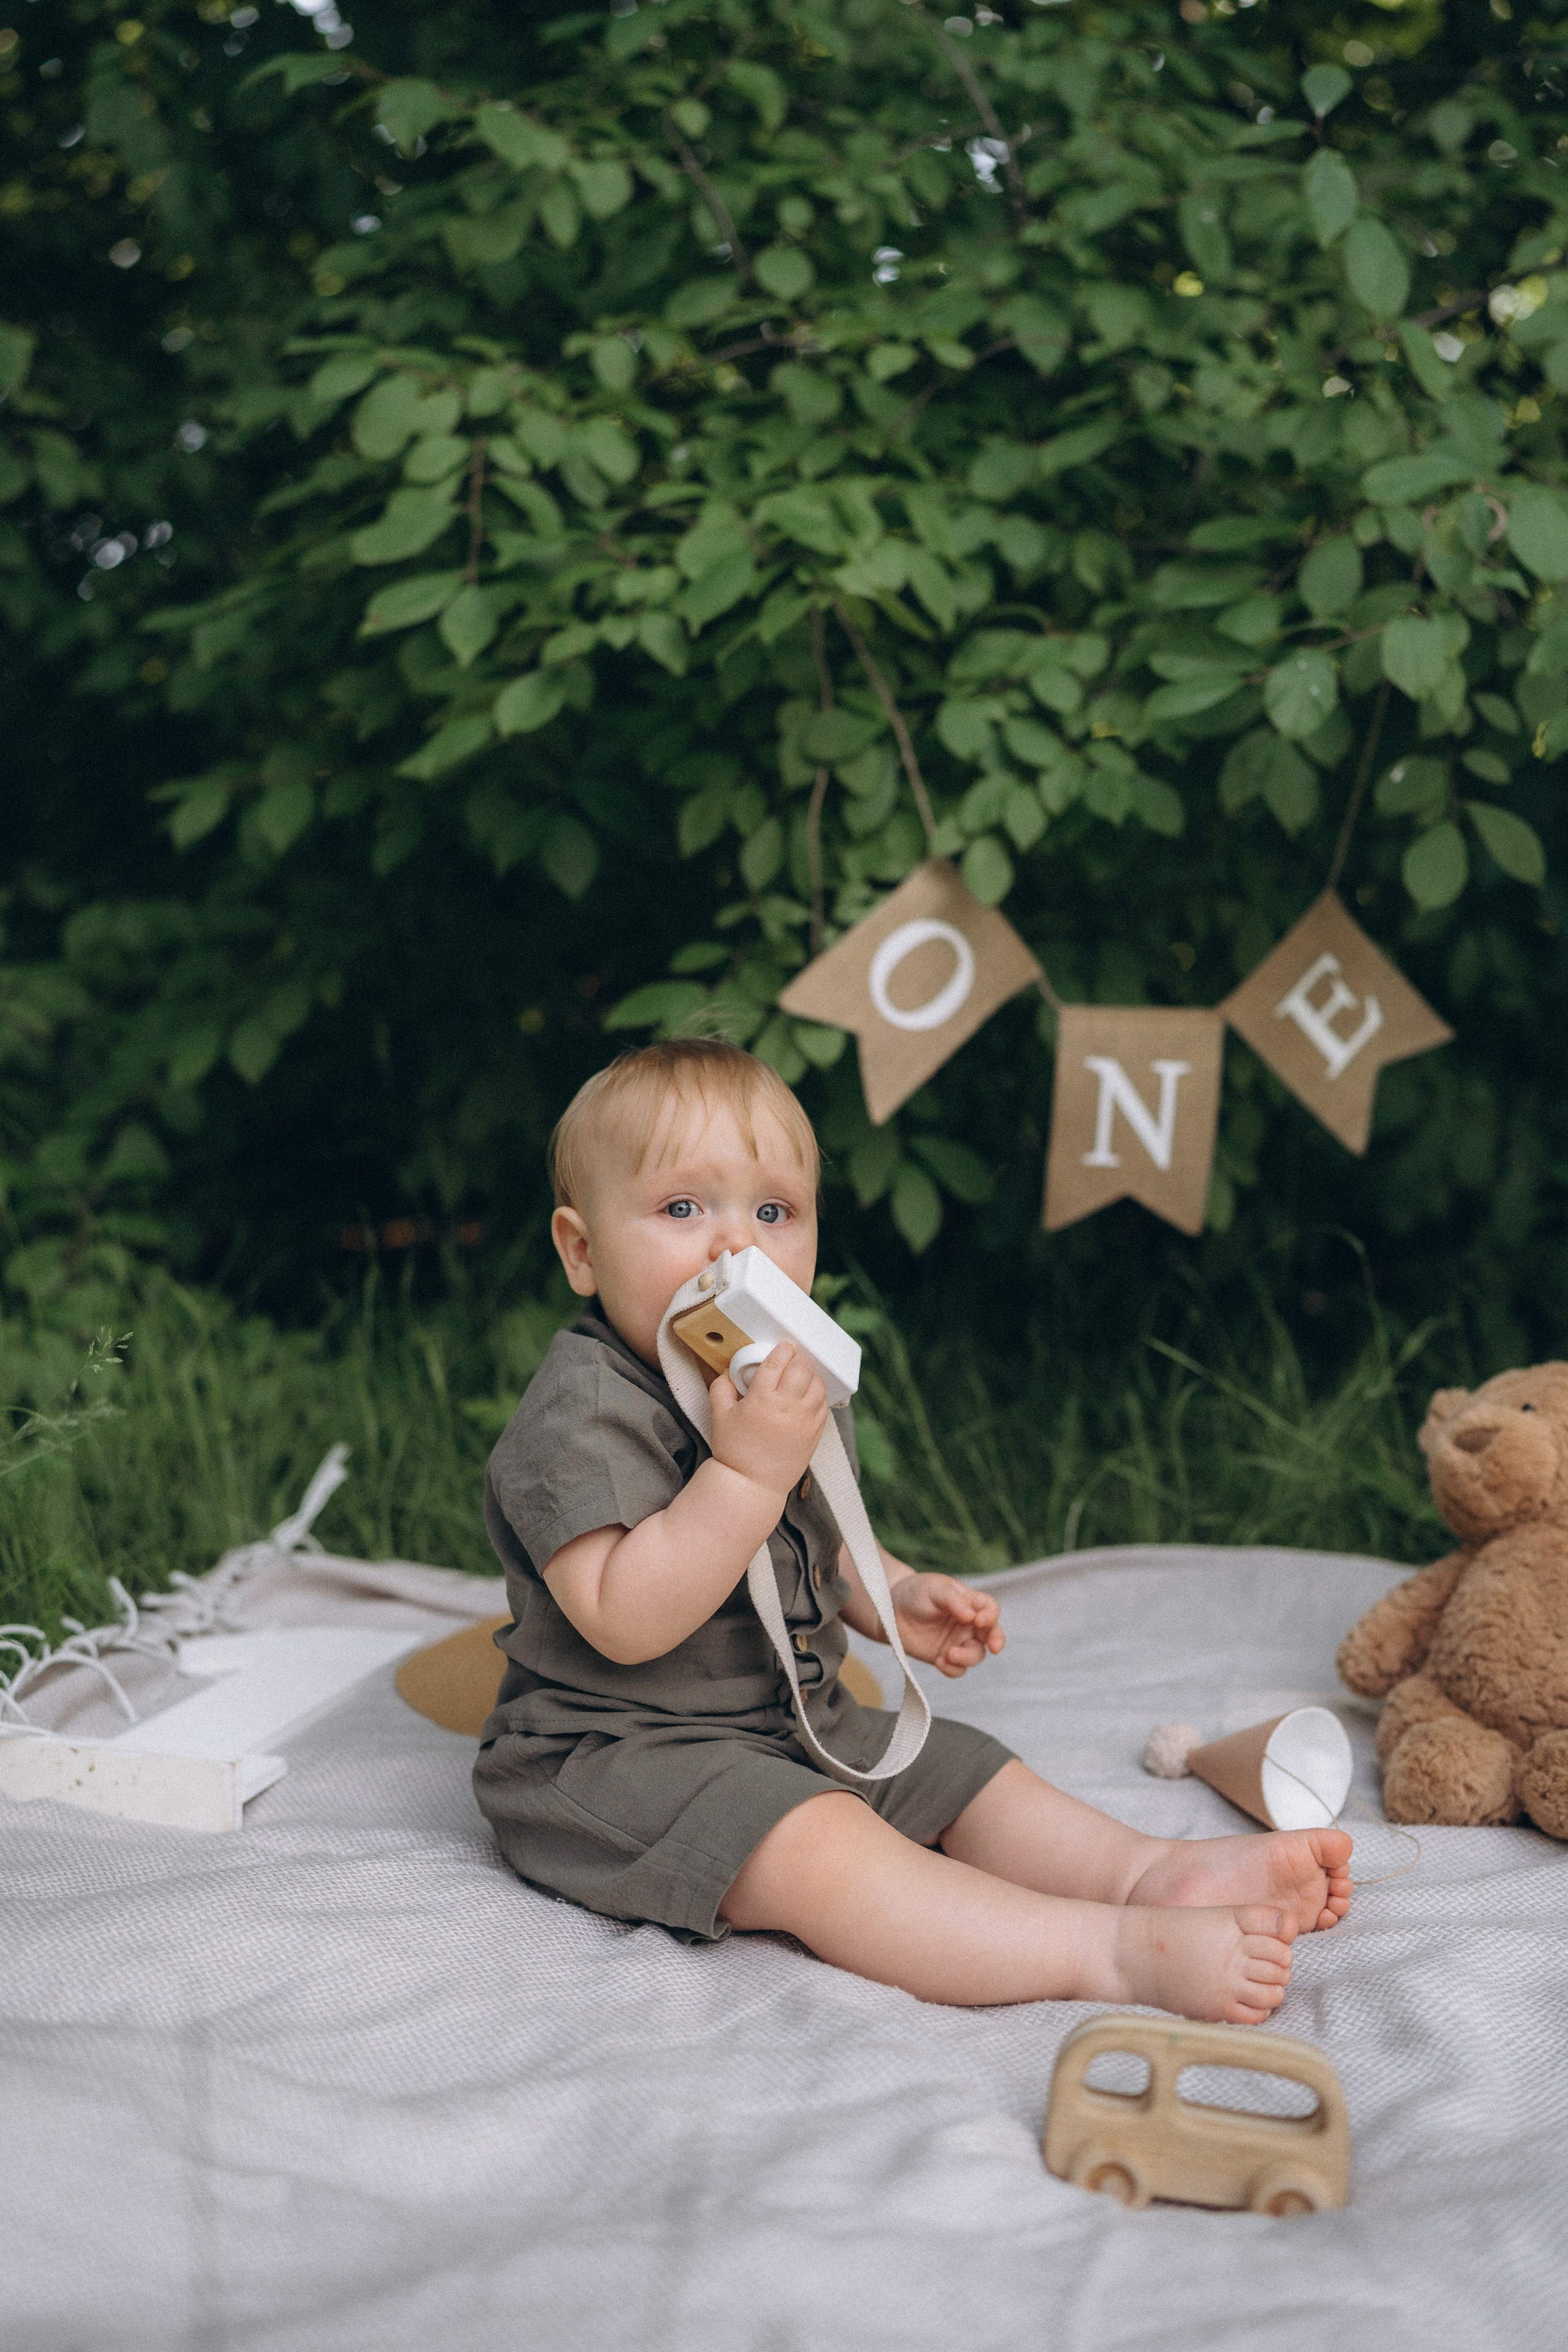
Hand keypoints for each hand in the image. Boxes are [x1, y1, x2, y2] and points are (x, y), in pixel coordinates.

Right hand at [709, 1342, 827, 1499]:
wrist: (752, 1483)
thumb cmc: (734, 1450)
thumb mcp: (719, 1416)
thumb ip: (721, 1388)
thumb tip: (729, 1372)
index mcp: (761, 1399)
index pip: (777, 1363)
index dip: (782, 1350)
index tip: (783, 1347)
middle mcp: (786, 1407)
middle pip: (802, 1369)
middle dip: (798, 1359)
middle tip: (792, 1359)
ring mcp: (804, 1420)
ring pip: (817, 1384)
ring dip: (810, 1375)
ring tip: (801, 1376)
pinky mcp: (815, 1433)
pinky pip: (824, 1404)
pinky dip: (818, 1394)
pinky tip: (809, 1394)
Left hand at [891, 1573, 1004, 1678]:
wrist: (889, 1609)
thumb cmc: (915, 1593)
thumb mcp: (934, 1589)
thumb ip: (954, 1600)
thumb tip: (971, 1615)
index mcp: (969, 1603)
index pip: (990, 1609)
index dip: (990, 1616)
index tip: (979, 1620)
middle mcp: (968, 1624)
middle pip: (992, 1634)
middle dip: (996, 1641)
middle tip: (994, 1647)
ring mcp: (957, 1642)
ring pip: (977, 1655)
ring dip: (968, 1658)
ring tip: (949, 1654)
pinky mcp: (944, 1657)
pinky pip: (958, 1669)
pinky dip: (953, 1669)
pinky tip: (939, 1661)